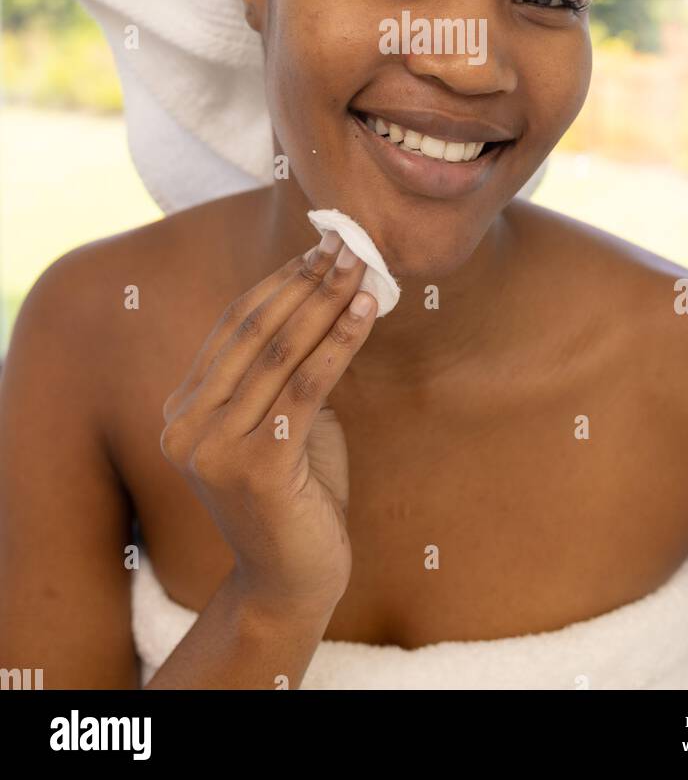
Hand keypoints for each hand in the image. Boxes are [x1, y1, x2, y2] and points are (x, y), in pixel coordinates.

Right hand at [160, 232, 376, 610]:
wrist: (293, 584)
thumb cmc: (297, 498)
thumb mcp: (284, 422)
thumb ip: (285, 372)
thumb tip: (325, 296)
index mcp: (183, 410)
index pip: (234, 327)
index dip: (280, 281)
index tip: (319, 245)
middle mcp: (187, 426)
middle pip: (255, 333)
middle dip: (306, 281)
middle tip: (346, 241)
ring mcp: (215, 449)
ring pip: (281, 354)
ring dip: (327, 302)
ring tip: (361, 265)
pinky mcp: (256, 468)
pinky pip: (306, 388)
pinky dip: (340, 343)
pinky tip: (367, 312)